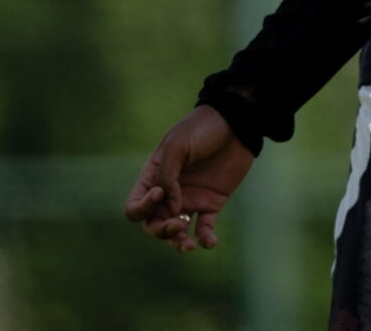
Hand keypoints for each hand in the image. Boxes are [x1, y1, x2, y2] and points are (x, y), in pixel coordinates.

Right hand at [123, 105, 255, 251]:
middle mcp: (168, 193)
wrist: (235, 124)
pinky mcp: (211, 204)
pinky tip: (210, 242)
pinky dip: (205, 240)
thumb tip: (170, 207)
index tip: (160, 193)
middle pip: (152, 225)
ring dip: (178, 242)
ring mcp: (189, 200)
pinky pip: (203, 229)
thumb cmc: (201, 129)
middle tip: (178, 224)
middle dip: (160, 231)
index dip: (142, 208)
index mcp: (153, 178)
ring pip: (176, 232)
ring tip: (188, 245)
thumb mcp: (177, 146)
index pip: (135, 206)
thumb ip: (167, 176)